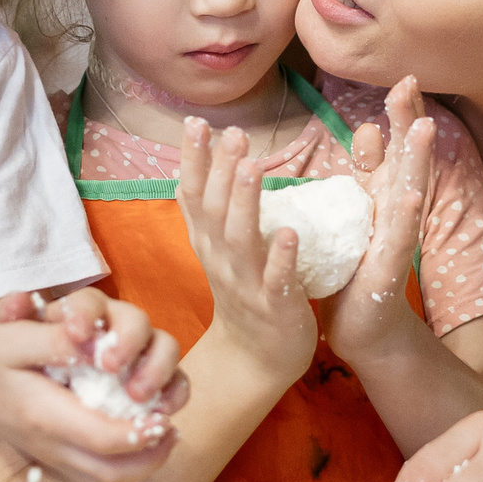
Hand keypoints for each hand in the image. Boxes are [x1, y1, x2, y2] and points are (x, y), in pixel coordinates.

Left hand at [0, 286, 188, 413]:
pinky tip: (159, 415)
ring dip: (158, 369)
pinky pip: (176, 384)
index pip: (90, 301)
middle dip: (130, 341)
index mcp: (81, 313)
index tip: (76, 334)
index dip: (87, 314)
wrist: (23, 393)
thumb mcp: (8, 343)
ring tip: (138, 396)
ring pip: (165, 348)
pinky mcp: (152, 384)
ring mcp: (138, 355)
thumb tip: (20, 300)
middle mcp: (116, 328)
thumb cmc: (15, 364)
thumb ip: (16, 319)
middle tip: (111, 367)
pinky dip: (174, 396)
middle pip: (137, 320)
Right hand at [0, 299, 184, 481]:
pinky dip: (125, 471)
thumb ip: (62, 341)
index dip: (142, 431)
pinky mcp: (50, 459)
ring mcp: (49, 457)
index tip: (163, 415)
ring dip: (143, 467)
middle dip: (151, 457)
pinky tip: (139, 445)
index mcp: (44, 415)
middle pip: (111, 474)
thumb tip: (102, 349)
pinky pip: (94, 481)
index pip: (105, 438)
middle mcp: (49, 444)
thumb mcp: (17, 336)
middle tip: (170, 429)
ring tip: (163, 438)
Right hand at [176, 117, 316, 378]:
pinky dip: (282, 258)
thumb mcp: (216, 250)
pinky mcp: (275, 307)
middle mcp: (220, 260)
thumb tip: (191, 164)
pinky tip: (291, 232)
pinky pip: (277, 280)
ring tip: (255, 166)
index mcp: (208, 243)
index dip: (193, 160)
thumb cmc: (243, 293)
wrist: (255, 359)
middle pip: (215, 210)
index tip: (195, 122)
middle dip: (222, 170)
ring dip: (246, 202)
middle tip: (233, 133)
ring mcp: (246, 284)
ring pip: (242, 240)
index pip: (193, 195)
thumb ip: (207, 211)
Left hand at [316, 77, 435, 358]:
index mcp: (383, 195)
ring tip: (425, 127)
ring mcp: (396, 237)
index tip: (401, 78)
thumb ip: (365, 175)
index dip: (399, 114)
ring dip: (417, 159)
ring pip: (408, 190)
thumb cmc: (355, 268)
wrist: (362, 327)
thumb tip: (371, 130)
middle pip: (405, 158)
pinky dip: (405, 215)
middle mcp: (396, 210)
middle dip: (408, 122)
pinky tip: (412, 194)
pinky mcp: (389, 266)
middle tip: (410, 82)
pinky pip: (399, 237)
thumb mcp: (357, 213)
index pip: (393, 147)